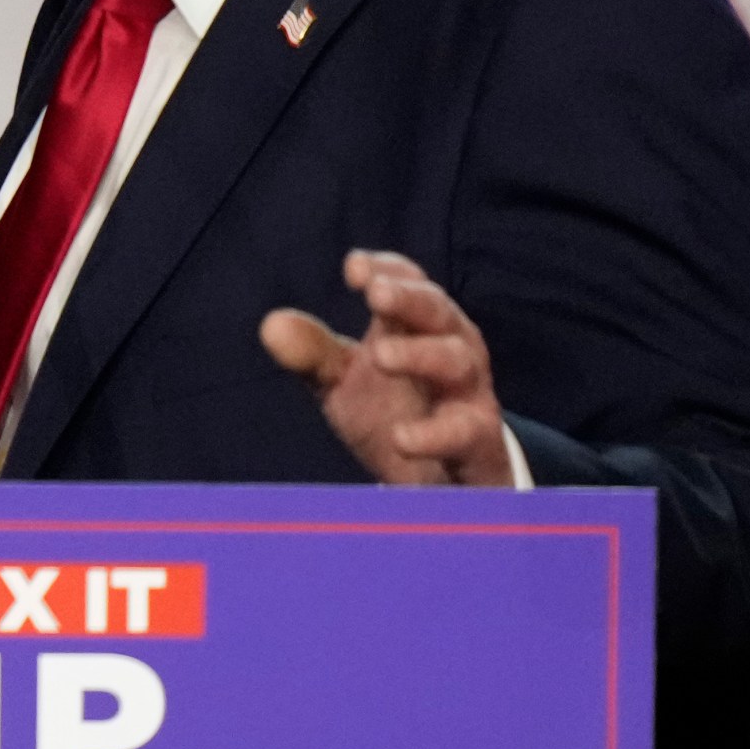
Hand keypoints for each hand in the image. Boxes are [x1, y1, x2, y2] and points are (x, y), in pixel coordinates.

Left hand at [259, 250, 513, 486]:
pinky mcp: (478, 442)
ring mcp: (468, 394)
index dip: (386, 270)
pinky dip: (434, 434)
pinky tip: (401, 438)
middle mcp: (451, 348)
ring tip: (379, 355)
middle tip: (376, 294)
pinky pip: (464, 432)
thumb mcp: (346, 380)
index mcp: (419, 325)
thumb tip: (271, 325)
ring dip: (420, 354)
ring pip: (456, 362)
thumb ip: (313, 353)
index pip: (408, 283)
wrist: (440, 481)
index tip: (354, 267)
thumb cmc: (394, 411)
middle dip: (409, 298)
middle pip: (437, 311)